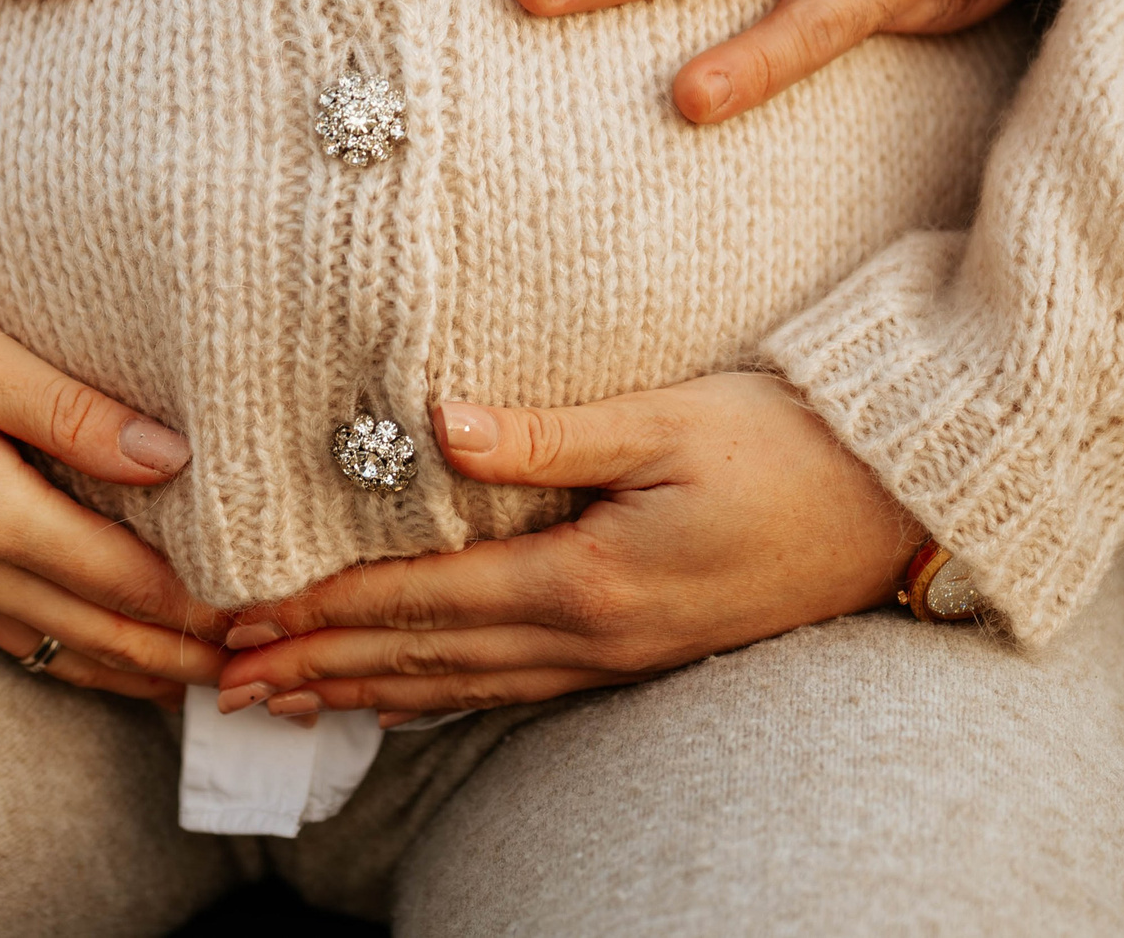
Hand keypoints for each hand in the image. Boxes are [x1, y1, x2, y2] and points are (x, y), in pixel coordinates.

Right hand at [0, 276, 229, 703]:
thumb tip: (170, 455)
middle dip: (190, 654)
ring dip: (143, 669)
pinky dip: (82, 659)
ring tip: (217, 677)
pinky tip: (118, 661)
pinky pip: (19, 639)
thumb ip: (72, 409)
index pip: (125, 580)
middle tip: (271, 661)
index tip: (277, 609)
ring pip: (62, 651)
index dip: (206, 603)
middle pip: (104, 635)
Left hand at [213, 374, 920, 721]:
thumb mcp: (667, 421)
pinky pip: (514, 686)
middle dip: (318, 669)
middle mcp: (592, 634)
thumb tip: (435, 425)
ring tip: (289, 702)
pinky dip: (442, 695)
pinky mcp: (641, 649)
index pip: (421, 601)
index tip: (243, 621)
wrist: (898, 504)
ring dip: (367, 692)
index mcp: (587, 578)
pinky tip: (409, 698)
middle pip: (424, 659)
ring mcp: (617, 654)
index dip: (324, 612)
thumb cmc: (791, 445)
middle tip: (224, 683)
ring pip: (462, 685)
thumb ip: (545, 433)